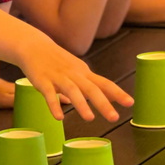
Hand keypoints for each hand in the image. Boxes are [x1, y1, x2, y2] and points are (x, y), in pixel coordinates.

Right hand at [18, 38, 132, 121]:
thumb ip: (86, 87)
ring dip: (82, 104)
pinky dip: (54, 105)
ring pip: (72, 90)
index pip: (104, 83)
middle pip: (91, 88)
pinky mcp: (43, 81)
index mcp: (84, 73)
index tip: (130, 103)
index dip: (117, 93)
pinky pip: (49, 94)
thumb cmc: (56, 62)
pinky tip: (59, 117)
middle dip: (103, 103)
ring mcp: (58, 77)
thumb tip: (101, 101)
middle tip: (114, 117)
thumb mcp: (75, 72)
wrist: (34, 46)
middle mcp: (74, 74)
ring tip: (90, 118)